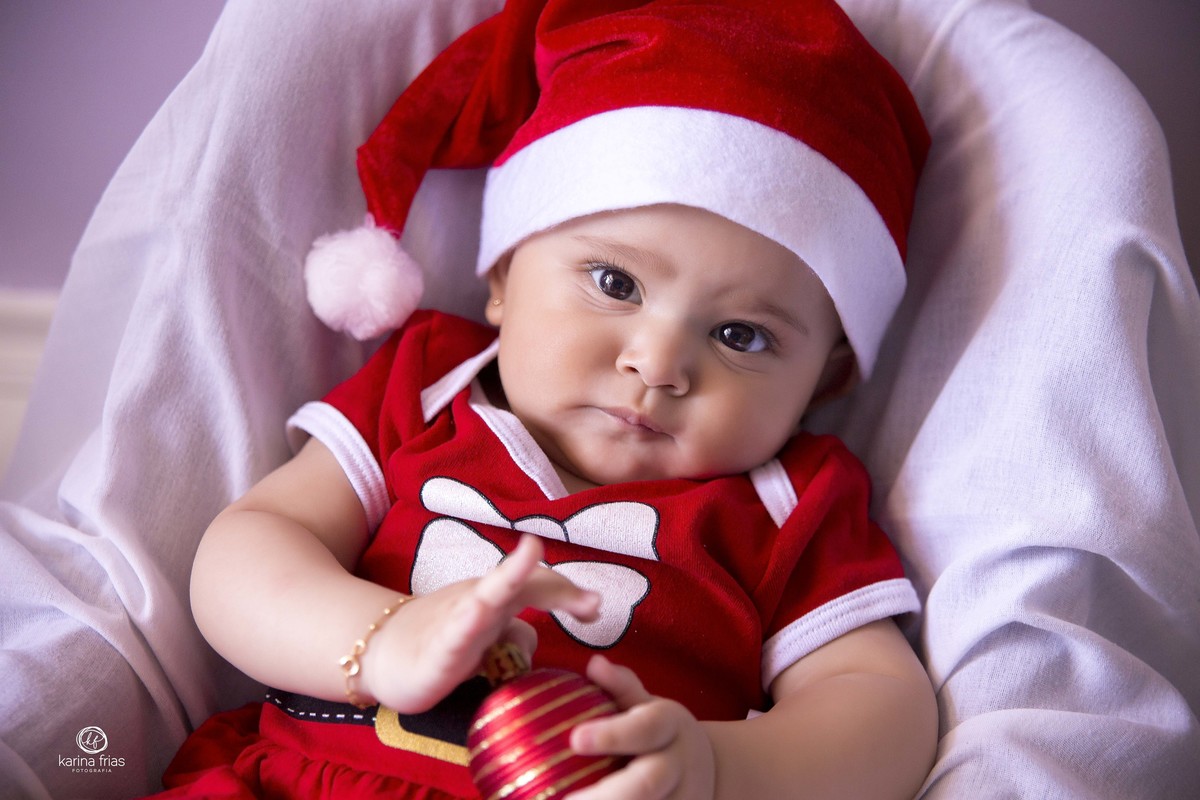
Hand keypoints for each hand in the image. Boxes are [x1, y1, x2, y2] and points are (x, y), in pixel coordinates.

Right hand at [363, 534, 599, 711]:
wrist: (379, 652)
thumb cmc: (442, 642)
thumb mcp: (488, 638)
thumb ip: (517, 635)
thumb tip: (538, 635)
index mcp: (496, 597)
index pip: (538, 586)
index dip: (569, 593)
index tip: (597, 609)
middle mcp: (479, 599)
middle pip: (521, 583)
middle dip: (556, 586)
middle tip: (593, 603)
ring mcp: (456, 620)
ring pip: (485, 596)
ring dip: (510, 577)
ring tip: (530, 555)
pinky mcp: (435, 650)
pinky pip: (452, 635)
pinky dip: (467, 621)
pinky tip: (479, 610)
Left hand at [567, 655, 715, 799]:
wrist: (709, 770)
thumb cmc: (659, 733)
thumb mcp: (646, 704)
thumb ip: (620, 686)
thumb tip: (594, 664)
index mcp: (670, 726)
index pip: (646, 728)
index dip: (612, 735)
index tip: (575, 738)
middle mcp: (679, 766)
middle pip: (647, 784)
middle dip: (606, 795)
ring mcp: (683, 798)